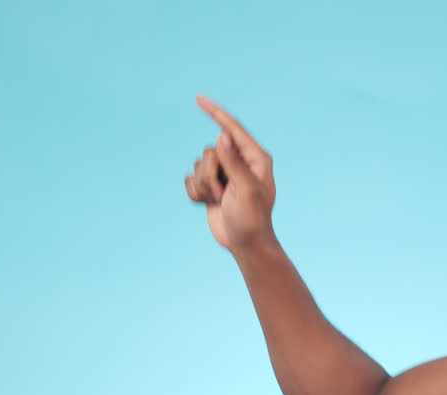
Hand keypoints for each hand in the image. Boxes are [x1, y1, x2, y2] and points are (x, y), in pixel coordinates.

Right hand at [184, 95, 276, 252]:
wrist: (245, 244)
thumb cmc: (252, 219)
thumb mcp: (246, 190)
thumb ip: (234, 162)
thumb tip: (223, 136)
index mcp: (255, 158)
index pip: (232, 128)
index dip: (215, 112)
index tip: (198, 98)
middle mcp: (240, 162)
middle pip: (209, 151)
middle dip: (211, 175)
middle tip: (224, 194)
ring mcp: (224, 174)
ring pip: (198, 165)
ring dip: (205, 186)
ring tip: (220, 201)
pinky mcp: (212, 186)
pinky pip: (191, 179)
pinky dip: (196, 193)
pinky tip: (210, 204)